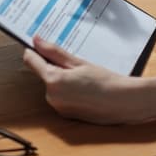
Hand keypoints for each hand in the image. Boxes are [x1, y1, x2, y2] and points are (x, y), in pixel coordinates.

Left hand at [22, 37, 149, 124]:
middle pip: (43, 73)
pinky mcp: (65, 114)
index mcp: (53, 81)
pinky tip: (84, 88)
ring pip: (52, 85)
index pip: (31, 60)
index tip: (40, 44)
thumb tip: (36, 41)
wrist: (124, 103)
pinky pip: (60, 96)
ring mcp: (58, 107)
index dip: (34, 50)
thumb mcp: (79, 62)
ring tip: (83, 77)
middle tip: (75, 63)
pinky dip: (67, 90)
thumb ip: (54, 52)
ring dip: (61, 78)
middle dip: (54, 66)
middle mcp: (51, 97)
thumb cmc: (105, 81)